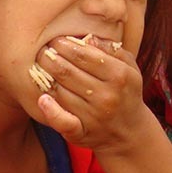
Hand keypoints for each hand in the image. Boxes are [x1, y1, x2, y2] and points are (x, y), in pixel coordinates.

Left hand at [35, 35, 154, 154]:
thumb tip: (88, 38)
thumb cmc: (126, 92)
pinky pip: (63, 122)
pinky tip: (42, 99)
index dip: (65, 45)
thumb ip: (111, 49)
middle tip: (42, 51)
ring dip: (47, 78)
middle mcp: (106, 96)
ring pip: (61, 92)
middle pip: (68, 72)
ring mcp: (94, 117)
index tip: (56, 40)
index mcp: (119, 75)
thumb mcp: (129, 67)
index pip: (83, 55)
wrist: (130, 132)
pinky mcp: (82, 134)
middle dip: (50, 58)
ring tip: (42, 68)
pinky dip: (51, 111)